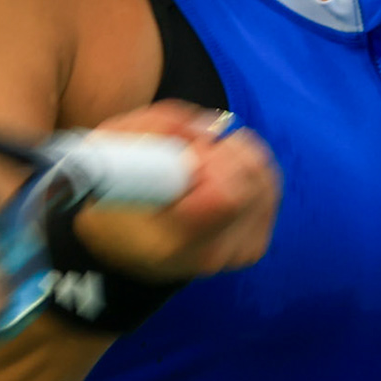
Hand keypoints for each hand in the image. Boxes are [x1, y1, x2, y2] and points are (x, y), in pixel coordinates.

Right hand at [72, 100, 279, 279]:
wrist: (117, 240)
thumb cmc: (110, 189)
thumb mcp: (115, 142)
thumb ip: (165, 124)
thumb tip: (212, 130)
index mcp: (169, 242)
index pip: (223, 197)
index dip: (211, 159)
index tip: (188, 152)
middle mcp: (207, 255)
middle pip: (252, 187)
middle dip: (228, 154)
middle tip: (195, 153)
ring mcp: (233, 256)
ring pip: (267, 187)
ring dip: (241, 160)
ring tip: (207, 162)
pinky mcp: (250, 247)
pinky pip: (270, 196)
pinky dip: (252, 175)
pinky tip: (224, 174)